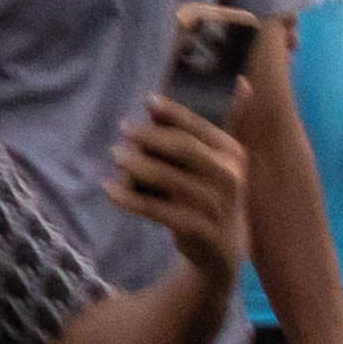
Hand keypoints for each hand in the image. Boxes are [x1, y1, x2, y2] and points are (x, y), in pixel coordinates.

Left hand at [116, 83, 254, 256]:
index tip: (147, 101)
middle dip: (150, 137)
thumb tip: (167, 94)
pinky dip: (132, 199)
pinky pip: (160, 210)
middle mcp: (231, 177)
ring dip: (137, 166)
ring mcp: (218, 206)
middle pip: (184, 149)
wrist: (222, 249)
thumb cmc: (208, 193)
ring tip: (115, 156)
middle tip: (122, 129)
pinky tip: (109, 189)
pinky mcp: (201, 230)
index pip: (199, 128)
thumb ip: (193, 130)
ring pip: (169, 178)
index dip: (173, 113)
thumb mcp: (211, 160)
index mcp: (233, 154)